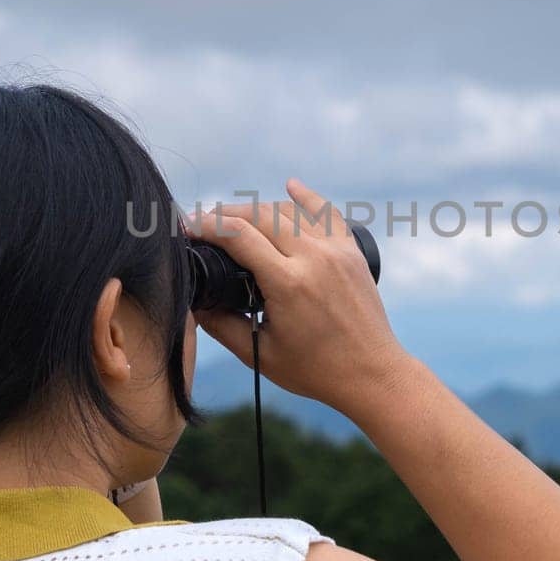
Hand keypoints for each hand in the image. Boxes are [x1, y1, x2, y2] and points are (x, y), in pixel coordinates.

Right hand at [189, 178, 412, 415]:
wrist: (372, 374)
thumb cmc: (316, 371)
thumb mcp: (259, 354)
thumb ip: (221, 325)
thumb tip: (193, 300)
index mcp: (289, 283)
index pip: (238, 236)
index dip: (207, 226)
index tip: (187, 228)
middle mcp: (314, 258)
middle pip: (260, 215)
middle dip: (227, 214)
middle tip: (205, 224)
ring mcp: (337, 250)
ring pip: (289, 210)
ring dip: (258, 209)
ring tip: (236, 219)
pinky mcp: (352, 251)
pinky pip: (326, 213)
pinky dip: (306, 198)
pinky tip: (291, 186)